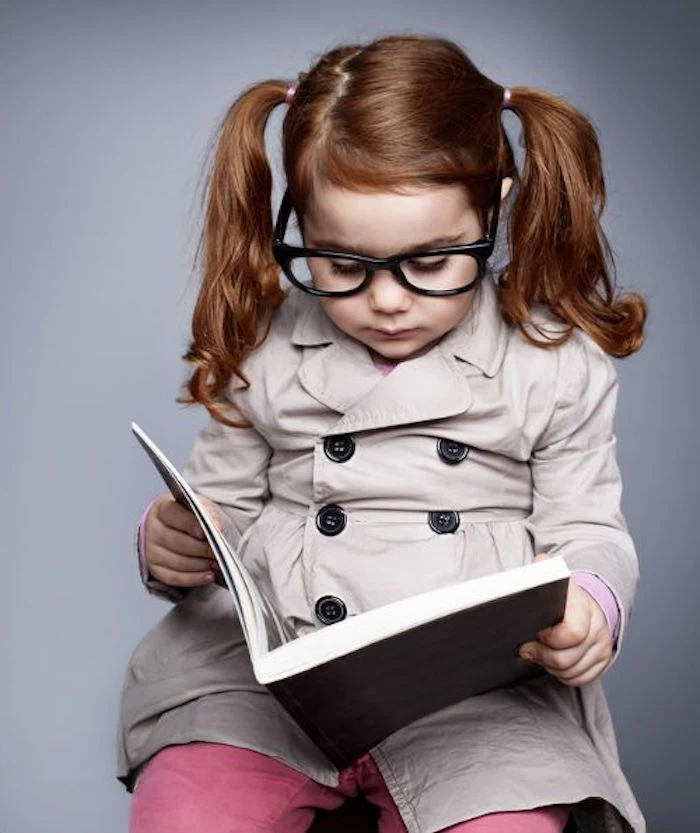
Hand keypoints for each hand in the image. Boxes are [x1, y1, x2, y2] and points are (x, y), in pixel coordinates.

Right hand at [143, 492, 224, 588]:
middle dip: (202, 548)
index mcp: (162, 510)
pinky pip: (174, 578)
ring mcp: (151, 551)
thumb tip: (217, 526)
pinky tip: (209, 575)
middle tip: (219, 551)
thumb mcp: (199, 507)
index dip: (190, 524)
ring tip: (218, 563)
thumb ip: (208, 513)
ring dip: (201, 564)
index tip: (206, 531)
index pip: (174, 515)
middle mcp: (153, 530)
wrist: (175, 528)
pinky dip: (194, 579)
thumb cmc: (190, 517)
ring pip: (177, 562)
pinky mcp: (155, 569)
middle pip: (177, 541)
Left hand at [518, 553, 613, 685]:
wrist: (587, 602)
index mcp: (584, 605)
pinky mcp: (603, 660)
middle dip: (543, 657)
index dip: (549, 640)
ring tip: (538, 654)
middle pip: (567, 658)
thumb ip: (543, 571)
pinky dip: (563, 675)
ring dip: (550, 667)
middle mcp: (598, 626)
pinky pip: (580, 679)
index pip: (572, 633)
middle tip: (527, 649)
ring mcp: (603, 645)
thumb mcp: (552, 579)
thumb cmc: (562, 595)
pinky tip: (551, 662)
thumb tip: (541, 561)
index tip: (536, 634)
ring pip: (572, 671)